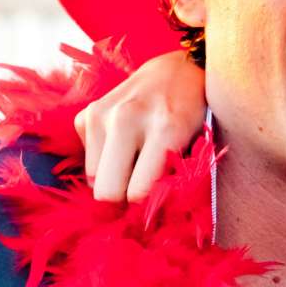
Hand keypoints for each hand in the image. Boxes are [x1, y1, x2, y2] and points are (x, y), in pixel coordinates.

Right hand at [74, 50, 207, 201]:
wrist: (180, 68)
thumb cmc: (196, 114)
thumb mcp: (198, 146)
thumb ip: (172, 179)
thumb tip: (144, 218)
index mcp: (166, 128)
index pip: (137, 193)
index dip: (144, 210)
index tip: (153, 210)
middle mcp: (128, 118)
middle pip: (106, 191)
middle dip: (122, 201)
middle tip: (139, 194)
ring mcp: (103, 112)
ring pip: (94, 178)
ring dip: (113, 178)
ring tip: (136, 160)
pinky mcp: (88, 112)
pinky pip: (87, 159)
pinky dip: (104, 159)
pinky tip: (124, 143)